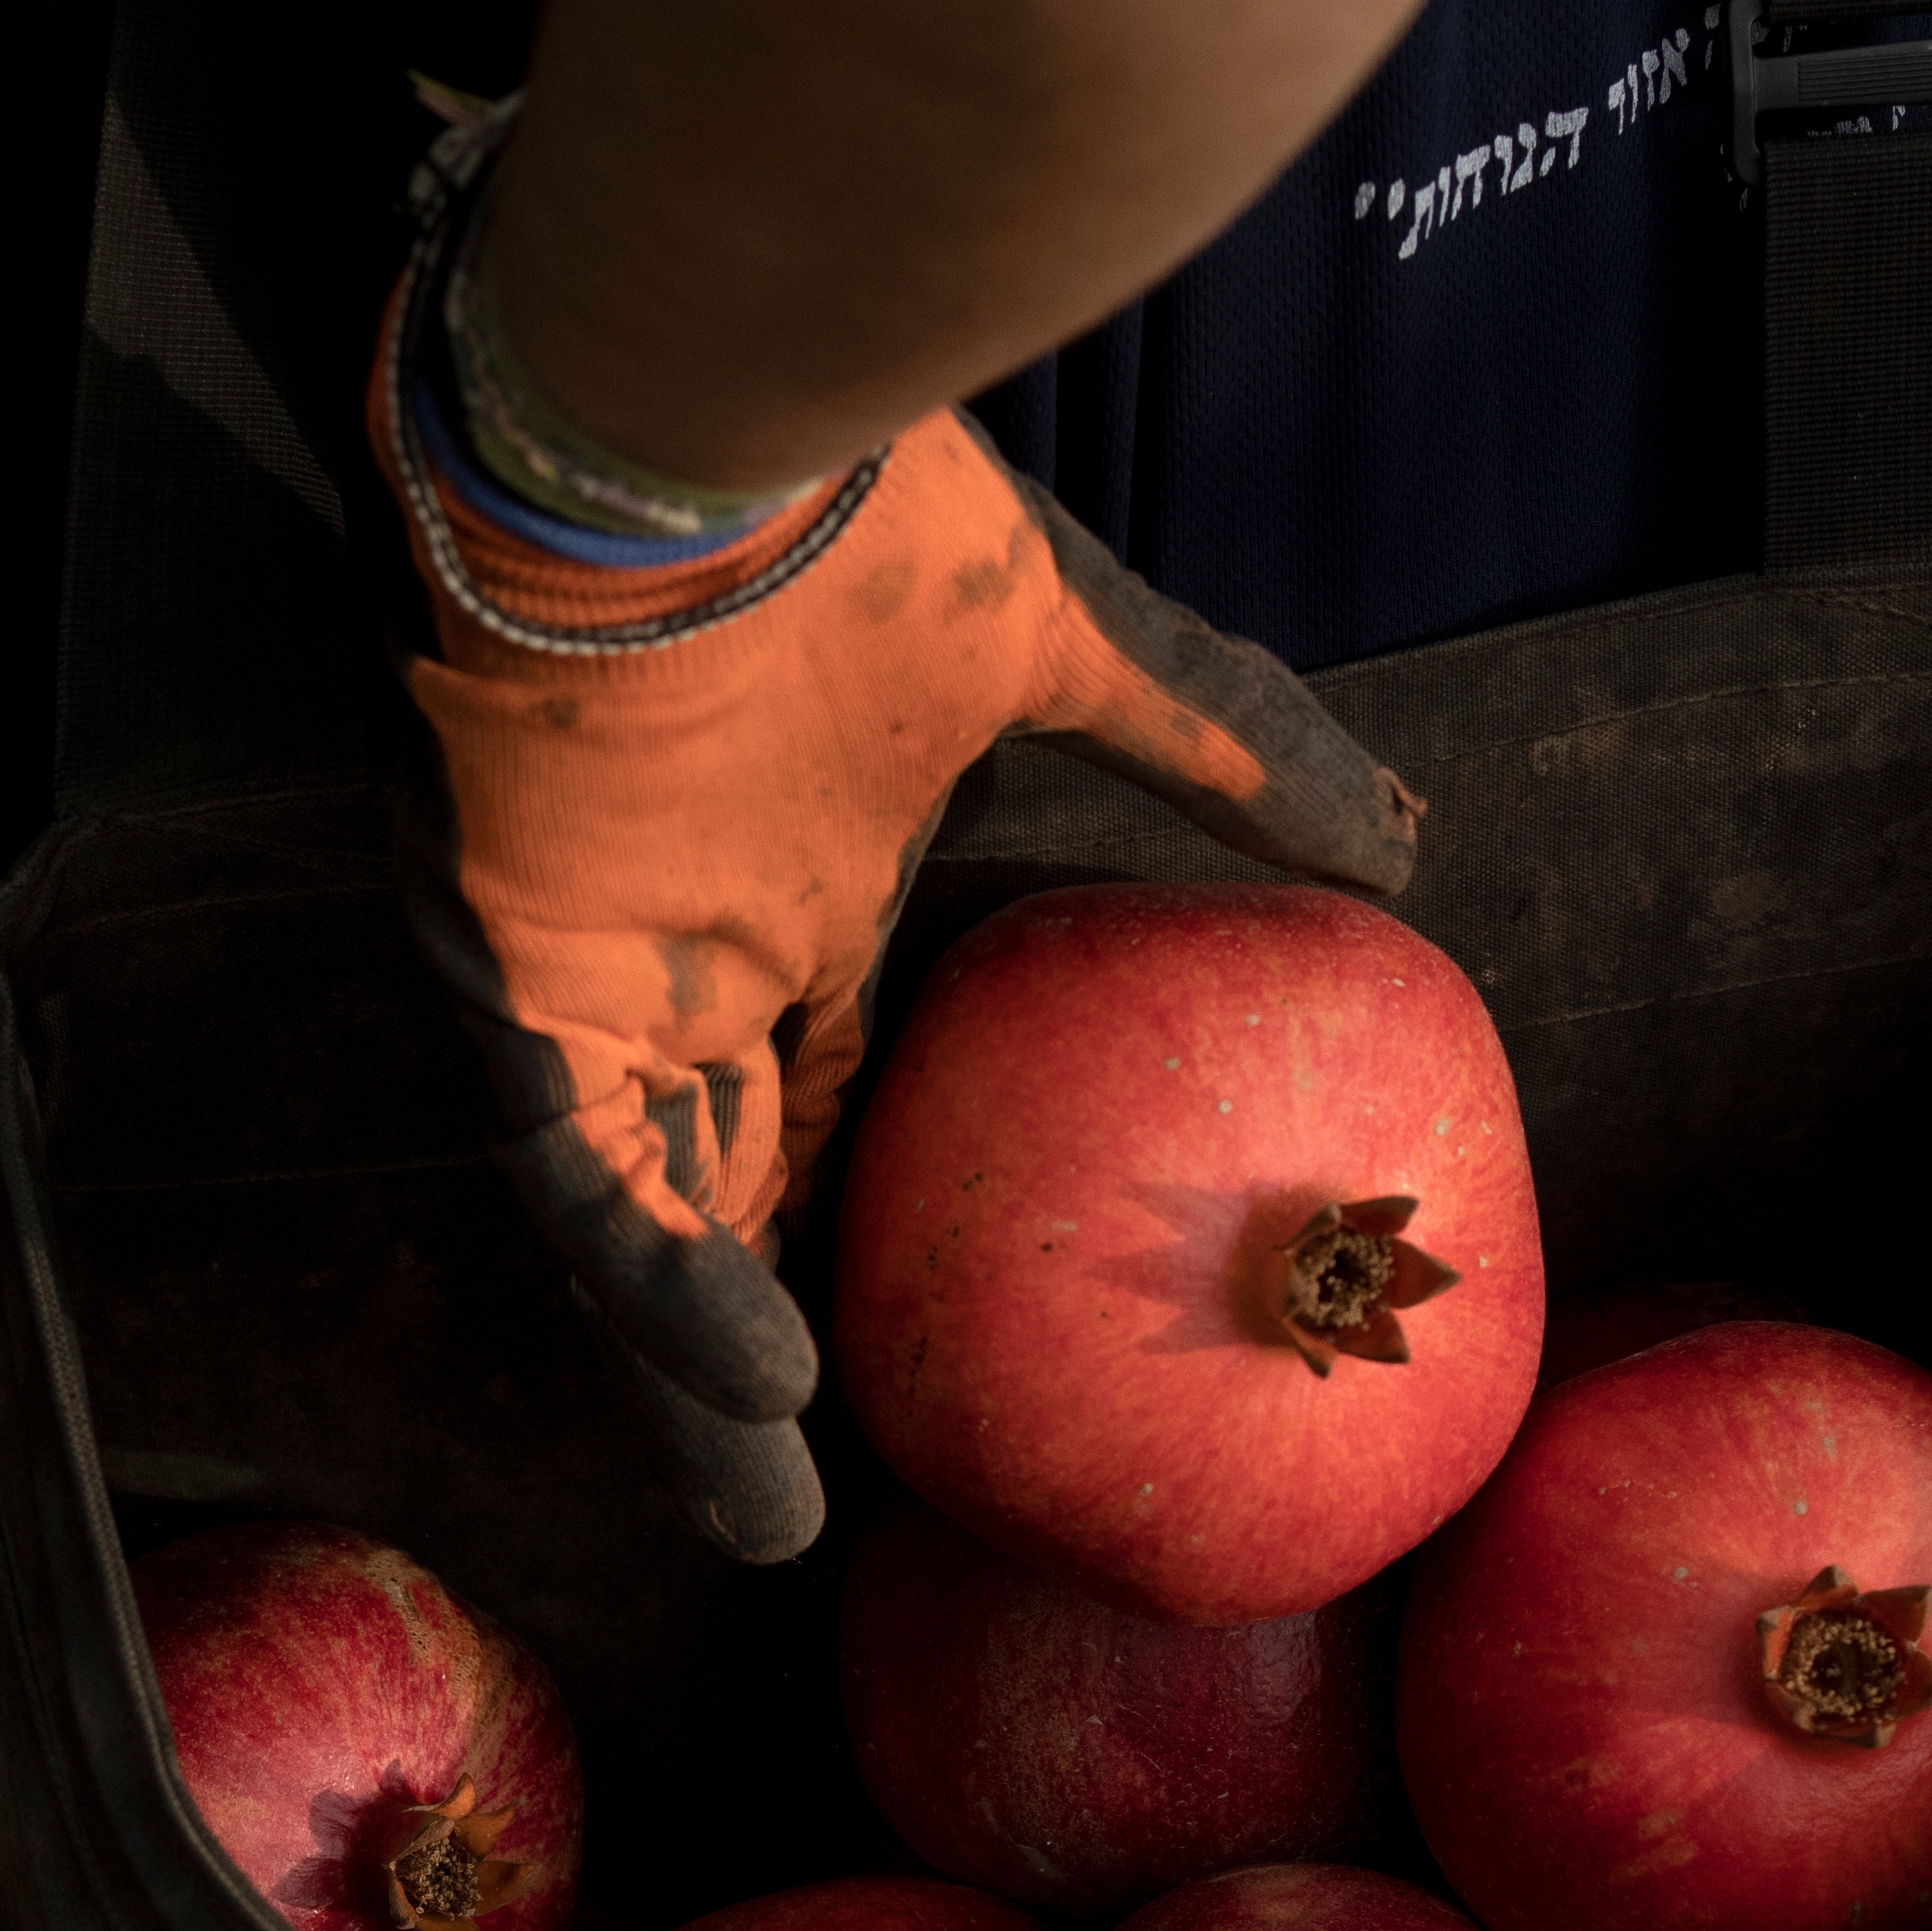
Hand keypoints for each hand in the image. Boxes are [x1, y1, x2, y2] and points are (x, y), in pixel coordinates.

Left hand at [364, 235, 1424, 1560]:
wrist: (679, 412)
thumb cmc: (853, 507)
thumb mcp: (1064, 647)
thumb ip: (1217, 745)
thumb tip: (1409, 843)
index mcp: (806, 893)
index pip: (841, 1092)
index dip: (882, 1213)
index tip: (952, 1344)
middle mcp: (696, 956)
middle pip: (730, 1185)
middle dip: (765, 1343)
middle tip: (827, 1506)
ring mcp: (604, 975)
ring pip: (639, 1219)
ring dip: (698, 1368)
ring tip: (772, 1518)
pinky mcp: (522, 976)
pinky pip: (574, 1171)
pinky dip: (654, 1277)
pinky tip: (744, 1374)